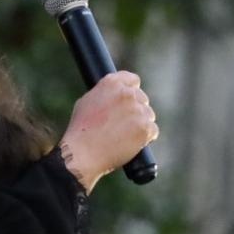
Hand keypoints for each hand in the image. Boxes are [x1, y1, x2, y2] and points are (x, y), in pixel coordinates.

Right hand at [59, 72, 158, 192]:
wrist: (83, 154)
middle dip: (136, 110)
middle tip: (123, 124)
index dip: (131, 90)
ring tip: (124, 136)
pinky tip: (131, 143)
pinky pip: (153, 130)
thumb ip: (104, 94)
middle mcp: (126, 94)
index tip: (129, 100)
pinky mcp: (145, 128)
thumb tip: (114, 94)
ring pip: (148, 115)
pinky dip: (145, 138)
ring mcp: (137, 110)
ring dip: (141, 124)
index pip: (132, 80)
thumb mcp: (87, 102)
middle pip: (142, 98)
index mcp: (111, 83)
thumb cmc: (80, 131)